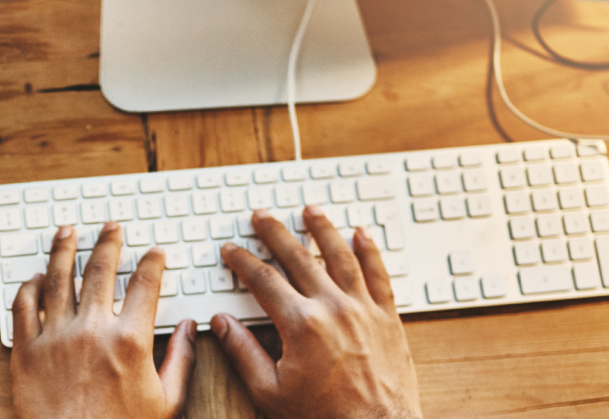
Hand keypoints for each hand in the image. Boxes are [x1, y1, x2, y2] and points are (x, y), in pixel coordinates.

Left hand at [11, 222, 196, 418]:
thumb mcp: (167, 403)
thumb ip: (181, 360)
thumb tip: (191, 329)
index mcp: (130, 340)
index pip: (146, 284)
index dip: (153, 262)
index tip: (155, 253)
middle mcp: (91, 330)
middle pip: (100, 270)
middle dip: (108, 243)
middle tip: (111, 228)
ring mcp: (55, 338)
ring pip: (57, 279)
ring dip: (64, 250)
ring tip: (67, 232)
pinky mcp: (25, 352)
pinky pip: (23, 307)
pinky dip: (29, 287)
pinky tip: (35, 277)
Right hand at [211, 206, 421, 418]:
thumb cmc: (324, 417)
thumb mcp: (270, 391)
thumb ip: (243, 352)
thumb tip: (221, 324)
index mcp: (300, 324)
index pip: (263, 280)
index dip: (242, 262)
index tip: (232, 251)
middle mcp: (332, 308)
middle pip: (298, 257)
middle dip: (275, 233)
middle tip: (261, 217)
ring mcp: (363, 309)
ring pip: (340, 255)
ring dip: (322, 229)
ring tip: (310, 210)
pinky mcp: (387, 318)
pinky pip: (378, 274)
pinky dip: (370, 251)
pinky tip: (362, 233)